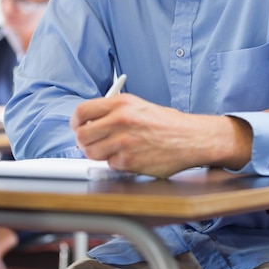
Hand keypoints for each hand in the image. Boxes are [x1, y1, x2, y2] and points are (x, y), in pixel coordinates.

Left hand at [70, 93, 251, 177]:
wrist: (191, 138)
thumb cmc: (167, 123)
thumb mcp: (138, 106)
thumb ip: (113, 112)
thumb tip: (90, 122)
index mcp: (121, 103)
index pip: (81, 112)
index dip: (76, 123)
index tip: (78, 127)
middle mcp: (120, 121)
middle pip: (82, 136)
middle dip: (85, 142)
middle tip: (94, 143)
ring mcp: (124, 142)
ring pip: (92, 153)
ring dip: (100, 154)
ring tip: (115, 149)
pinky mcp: (129, 162)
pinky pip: (110, 165)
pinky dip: (117, 164)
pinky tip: (131, 156)